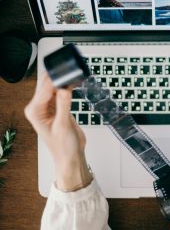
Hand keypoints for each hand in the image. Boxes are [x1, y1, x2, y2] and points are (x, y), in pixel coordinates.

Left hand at [24, 72, 91, 190]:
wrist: (71, 156)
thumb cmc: (63, 147)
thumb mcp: (63, 125)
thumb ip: (63, 104)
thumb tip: (64, 87)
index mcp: (34, 111)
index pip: (44, 88)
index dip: (56, 79)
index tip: (68, 73)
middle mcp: (38, 107)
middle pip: (46, 84)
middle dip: (59, 78)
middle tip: (72, 75)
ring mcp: (47, 105)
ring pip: (53, 85)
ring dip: (63, 81)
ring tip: (74, 80)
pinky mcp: (56, 105)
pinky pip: (60, 90)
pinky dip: (66, 86)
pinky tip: (73, 84)